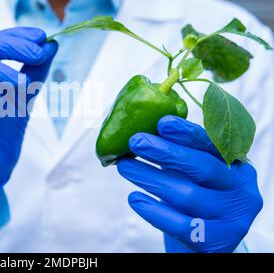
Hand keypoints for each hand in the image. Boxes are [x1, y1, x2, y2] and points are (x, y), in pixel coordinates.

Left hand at [117, 115, 262, 252]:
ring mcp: (232, 219)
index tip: (162, 123)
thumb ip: (180, 155)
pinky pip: (181, 225)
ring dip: (151, 178)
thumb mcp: (196, 175)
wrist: (210, 242)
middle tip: (136, 142)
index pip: (214, 146)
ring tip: (124, 166)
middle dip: (166, 152)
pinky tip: (134, 198)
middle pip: (202, 168)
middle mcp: (241, 191)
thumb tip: (144, 132)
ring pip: (187, 195)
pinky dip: (154, 211)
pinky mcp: (217, 242)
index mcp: (239, 167)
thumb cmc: (198, 198)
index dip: (188, 133)